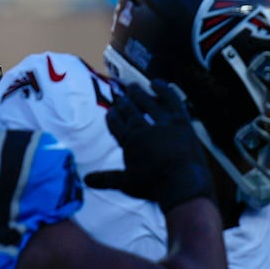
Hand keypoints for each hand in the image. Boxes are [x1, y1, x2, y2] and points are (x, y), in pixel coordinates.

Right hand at [87, 80, 215, 210]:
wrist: (183, 183)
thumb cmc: (154, 186)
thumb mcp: (128, 183)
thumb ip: (106, 179)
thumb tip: (86, 180)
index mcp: (129, 142)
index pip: (116, 124)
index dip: (113, 117)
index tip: (111, 111)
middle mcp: (143, 128)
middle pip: (129, 111)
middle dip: (123, 103)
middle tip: (121, 97)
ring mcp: (163, 123)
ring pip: (147, 102)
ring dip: (138, 93)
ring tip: (132, 86)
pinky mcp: (181, 121)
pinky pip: (171, 100)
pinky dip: (163, 89)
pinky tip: (156, 82)